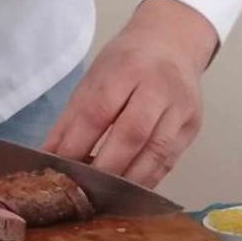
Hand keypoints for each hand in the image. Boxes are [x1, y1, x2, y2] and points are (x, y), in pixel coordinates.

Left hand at [43, 0, 218, 186]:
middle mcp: (159, 87)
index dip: (77, 145)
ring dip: (126, 182)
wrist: (173, 43)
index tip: (61, 170)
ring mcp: (180, 108)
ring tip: (103, 198)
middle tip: (83, 191)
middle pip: (131, 135)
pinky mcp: (192, 127)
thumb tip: (49, 157)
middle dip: (104, 169)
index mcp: (127, 68)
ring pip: (155, 154)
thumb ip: (71, 120)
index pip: (99, 111)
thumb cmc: (126, 63)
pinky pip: (168, 162)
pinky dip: (145, 181)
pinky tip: (127, 192)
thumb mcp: (93, 79)